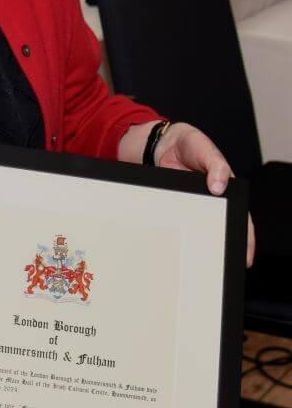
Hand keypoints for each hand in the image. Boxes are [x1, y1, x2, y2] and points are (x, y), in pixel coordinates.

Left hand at [153, 122, 254, 264]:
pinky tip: (178, 244)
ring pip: (198, 228)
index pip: (240, 216)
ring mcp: (192, 204)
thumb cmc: (191, 145)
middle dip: (221, 246)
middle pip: (220, 227)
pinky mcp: (175, 205)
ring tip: (200, 261)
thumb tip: (219, 185)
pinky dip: (179, 232)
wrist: (163, 144)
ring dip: (199, 242)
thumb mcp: (206, 150)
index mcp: (226, 188)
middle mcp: (211, 200)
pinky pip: (179, 222)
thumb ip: (215, 165)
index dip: (245, 237)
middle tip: (220, 263)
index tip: (245, 254)